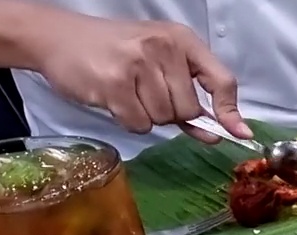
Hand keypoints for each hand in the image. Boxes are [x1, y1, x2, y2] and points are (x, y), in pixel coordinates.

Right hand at [32, 16, 250, 142]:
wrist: (58, 38)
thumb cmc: (115, 53)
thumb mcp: (158, 64)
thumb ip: (190, 97)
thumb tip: (222, 133)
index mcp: (182, 40)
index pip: (222, 80)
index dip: (230, 112)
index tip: (238, 134)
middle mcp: (164, 48)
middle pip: (190, 109)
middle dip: (170, 113)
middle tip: (146, 94)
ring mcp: (139, 64)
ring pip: (164, 119)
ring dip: (147, 116)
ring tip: (127, 92)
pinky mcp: (115, 83)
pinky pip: (139, 124)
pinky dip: (128, 121)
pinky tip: (114, 99)